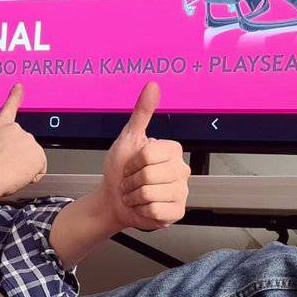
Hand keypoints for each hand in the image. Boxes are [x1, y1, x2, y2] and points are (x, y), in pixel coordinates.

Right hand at [0, 84, 47, 198]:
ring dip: (24, 166)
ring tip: (9, 171)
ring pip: (31, 158)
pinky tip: (19, 174)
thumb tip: (1, 154)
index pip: (9, 107)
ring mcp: (28, 140)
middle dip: (19, 156)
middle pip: (23, 145)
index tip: (19, 86)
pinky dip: (32, 174)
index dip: (15, 96)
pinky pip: (38, 169)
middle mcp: (16, 130)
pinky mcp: (38, 153)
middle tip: (5, 166)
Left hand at [99, 82, 189, 231]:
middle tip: (131, 181)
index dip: (132, 162)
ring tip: (136, 193)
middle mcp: (181, 170)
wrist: (114, 199)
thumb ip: (142, 112)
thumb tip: (153, 85)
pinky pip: (155, 210)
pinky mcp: (178, 211)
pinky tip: (143, 206)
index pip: (149, 155)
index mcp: (173, 151)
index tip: (131, 165)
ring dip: (134, 196)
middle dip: (130, 181)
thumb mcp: (129, 138)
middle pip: (148, 175)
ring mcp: (181, 192)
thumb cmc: (120, 170)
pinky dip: (142, 210)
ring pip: (150, 194)